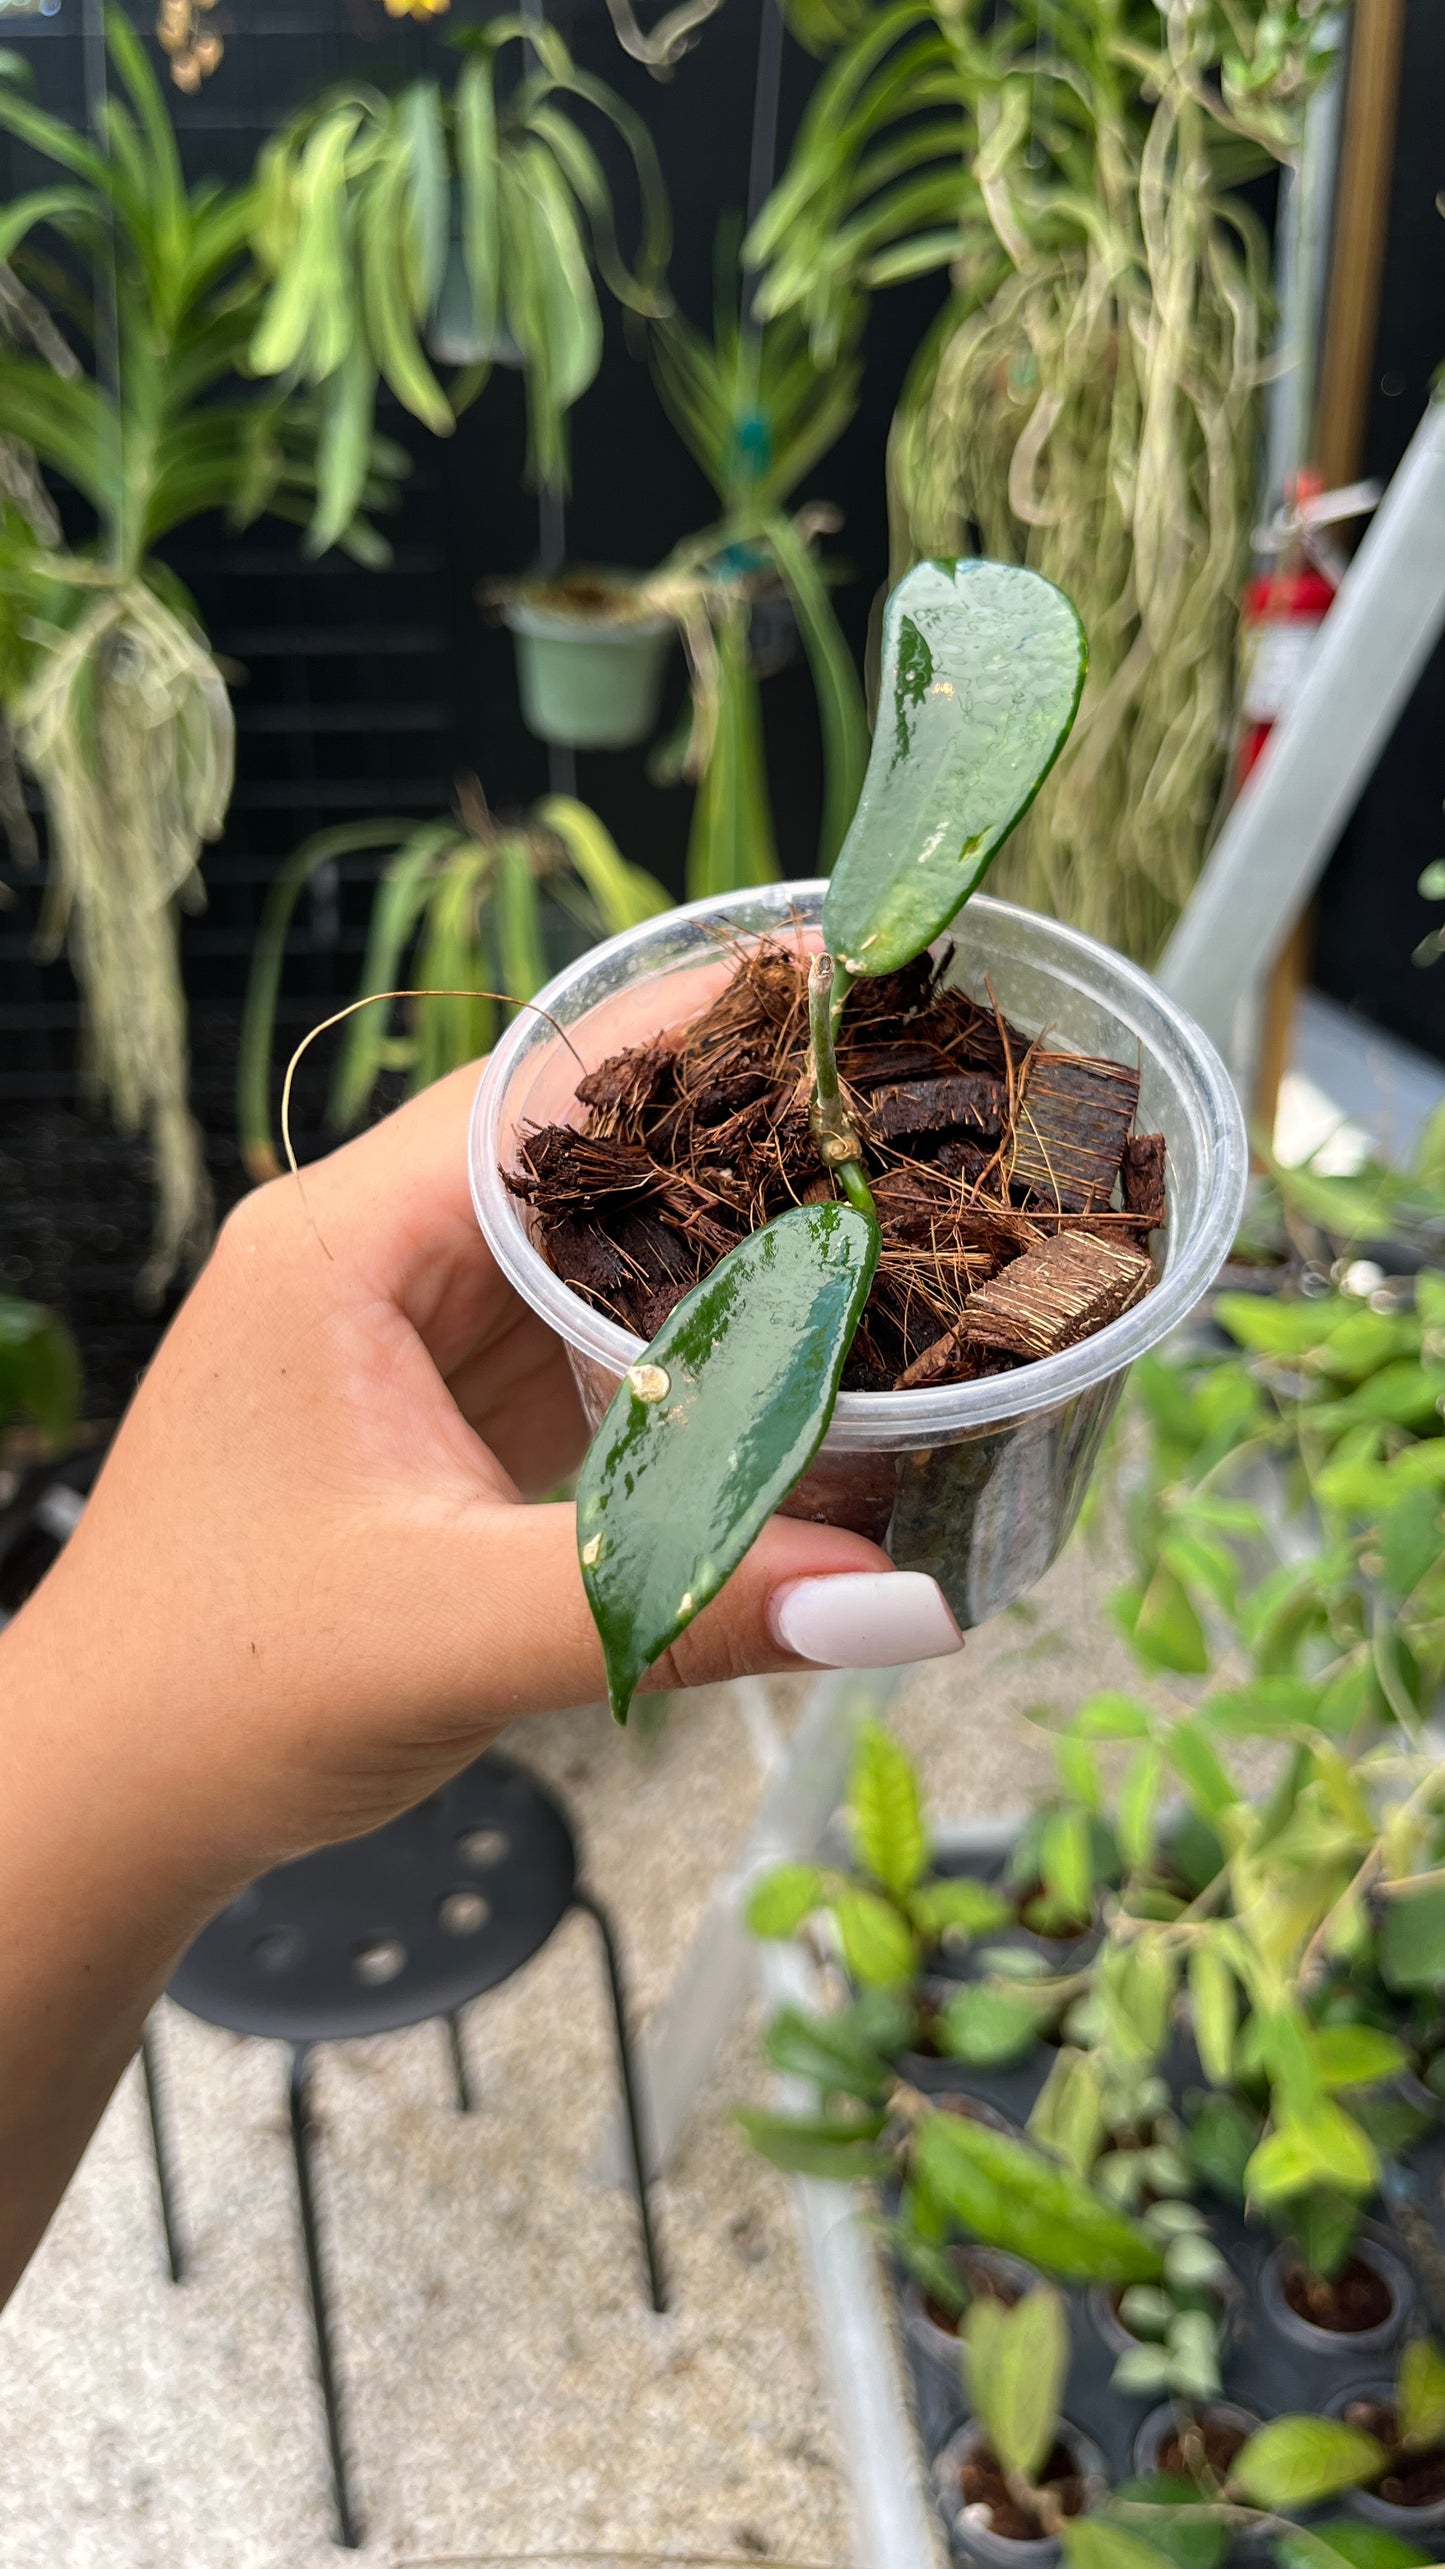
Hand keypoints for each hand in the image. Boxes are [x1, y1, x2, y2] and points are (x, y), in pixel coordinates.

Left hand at [5, 1062, 961, 1894]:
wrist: (109, 1796)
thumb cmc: (217, 1694)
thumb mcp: (452, 1635)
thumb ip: (678, 1606)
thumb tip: (902, 1599)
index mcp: (339, 1246)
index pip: (544, 1081)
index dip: (701, 1034)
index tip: (852, 996)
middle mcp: (368, 1256)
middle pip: (582, 1147)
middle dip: (739, 1129)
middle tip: (911, 1111)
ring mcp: (401, 1329)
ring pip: (589, 1245)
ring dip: (718, 1240)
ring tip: (888, 1211)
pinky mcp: (434, 1404)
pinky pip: (579, 1337)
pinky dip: (682, 1343)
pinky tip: (790, 1354)